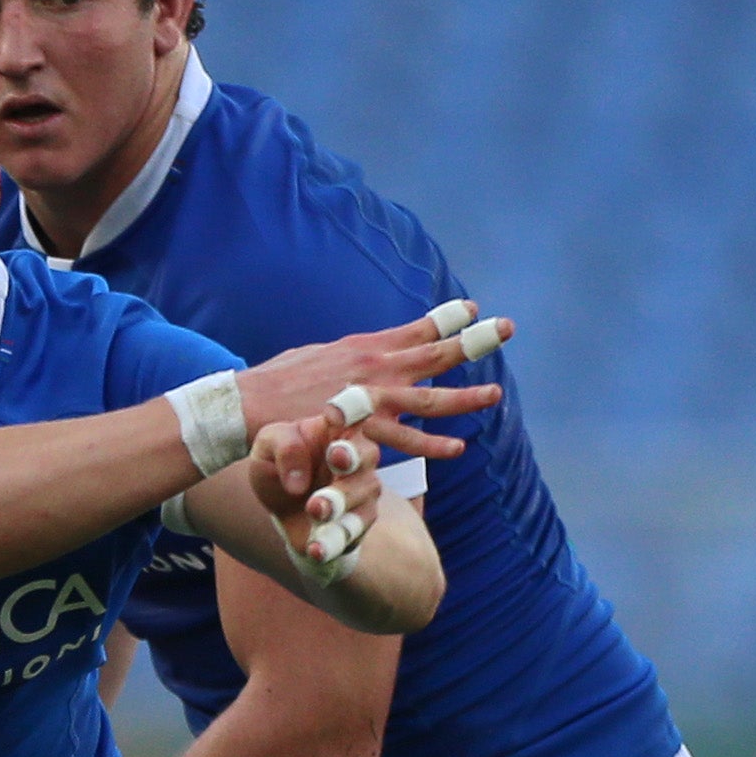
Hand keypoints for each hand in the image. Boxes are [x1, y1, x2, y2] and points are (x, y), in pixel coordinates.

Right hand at [237, 300, 510, 470]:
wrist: (250, 405)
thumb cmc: (280, 380)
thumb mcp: (320, 353)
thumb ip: (350, 355)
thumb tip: (368, 353)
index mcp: (367, 347)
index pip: (417, 328)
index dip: (448, 318)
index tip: (474, 308)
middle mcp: (377, 369)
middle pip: (435, 353)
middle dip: (474, 340)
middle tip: (506, 328)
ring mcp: (373, 401)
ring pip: (430, 399)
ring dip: (465, 397)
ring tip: (495, 397)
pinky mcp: (363, 431)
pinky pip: (405, 441)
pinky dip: (432, 444)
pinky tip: (457, 448)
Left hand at [244, 422, 388, 571]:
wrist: (282, 507)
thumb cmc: (279, 464)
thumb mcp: (268, 445)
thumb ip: (283, 447)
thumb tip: (298, 480)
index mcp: (338, 427)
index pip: (356, 408)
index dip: (354, 405)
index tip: (337, 412)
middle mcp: (358, 456)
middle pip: (366, 453)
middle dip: (352, 458)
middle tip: (336, 459)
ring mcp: (362, 490)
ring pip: (362, 495)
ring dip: (340, 502)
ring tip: (315, 509)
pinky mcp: (357, 523)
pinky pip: (351, 533)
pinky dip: (333, 542)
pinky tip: (316, 549)